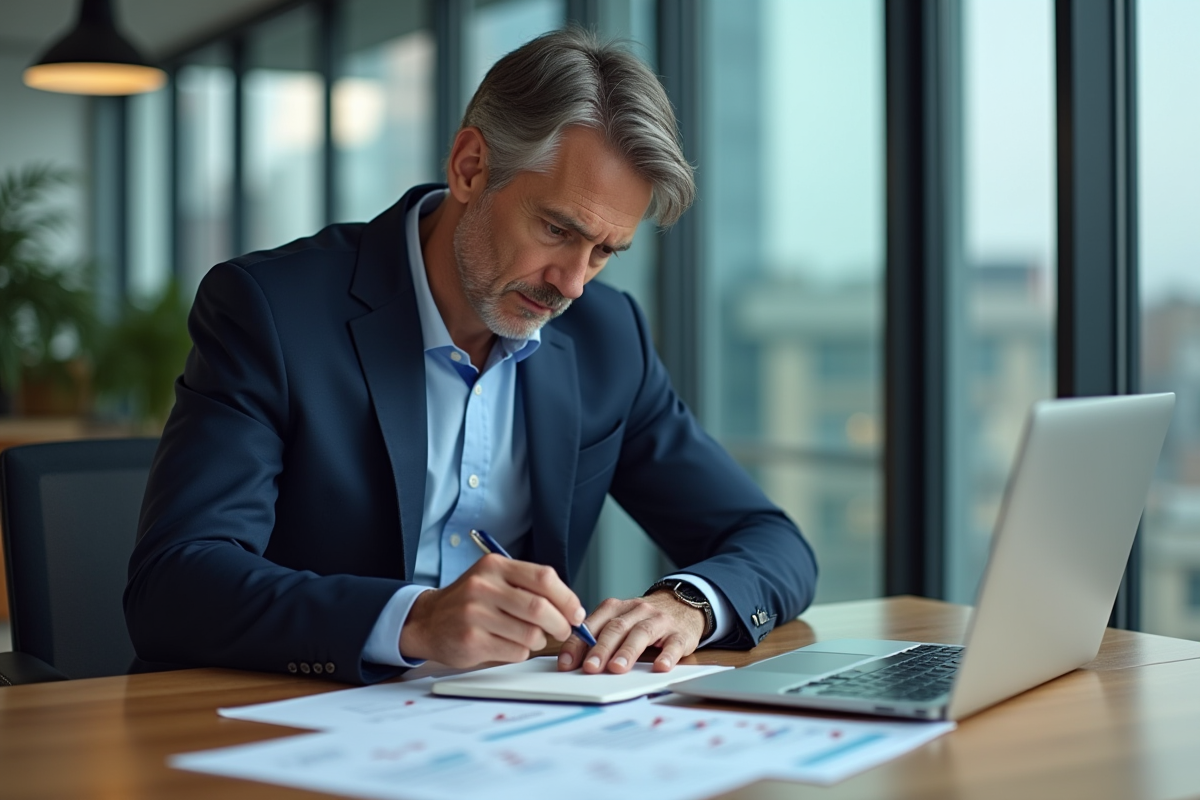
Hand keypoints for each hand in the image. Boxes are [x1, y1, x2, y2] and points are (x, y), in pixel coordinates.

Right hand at [399, 554, 586, 667]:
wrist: (427, 621)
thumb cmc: (469, 602)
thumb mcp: (493, 580)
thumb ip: (527, 586)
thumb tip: (571, 607)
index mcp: (494, 566)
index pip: (543, 577)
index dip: (567, 598)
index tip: (576, 612)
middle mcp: (483, 587)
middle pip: (540, 608)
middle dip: (560, 624)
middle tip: (563, 631)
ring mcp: (475, 614)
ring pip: (530, 633)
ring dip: (538, 640)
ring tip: (529, 637)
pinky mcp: (471, 640)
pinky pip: (515, 651)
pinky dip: (521, 652)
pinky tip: (508, 644)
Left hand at [556, 592, 704, 673]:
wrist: (683, 605)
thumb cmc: (644, 619)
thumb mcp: (620, 621)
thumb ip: (598, 636)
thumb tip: (573, 663)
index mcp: (616, 608)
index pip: (592, 625)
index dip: (578, 644)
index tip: (567, 664)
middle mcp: (636, 610)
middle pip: (616, 628)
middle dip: (601, 649)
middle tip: (590, 668)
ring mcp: (659, 620)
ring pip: (641, 633)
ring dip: (627, 652)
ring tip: (617, 668)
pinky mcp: (680, 633)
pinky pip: (673, 643)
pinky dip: (666, 655)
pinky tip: (660, 667)